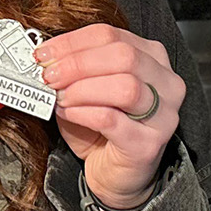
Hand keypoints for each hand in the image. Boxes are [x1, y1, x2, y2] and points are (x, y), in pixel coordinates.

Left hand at [34, 24, 184, 210]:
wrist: (115, 175)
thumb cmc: (102, 129)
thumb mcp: (87, 88)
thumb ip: (74, 69)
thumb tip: (45, 57)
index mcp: (152, 58)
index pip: (111, 35)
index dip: (73, 42)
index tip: (44, 53)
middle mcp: (166, 83)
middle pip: (123, 56)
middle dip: (77, 63)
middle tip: (50, 75)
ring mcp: (163, 115)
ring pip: (125, 87)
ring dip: (82, 89)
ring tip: (60, 97)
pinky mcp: (149, 144)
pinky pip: (112, 119)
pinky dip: (83, 113)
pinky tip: (68, 113)